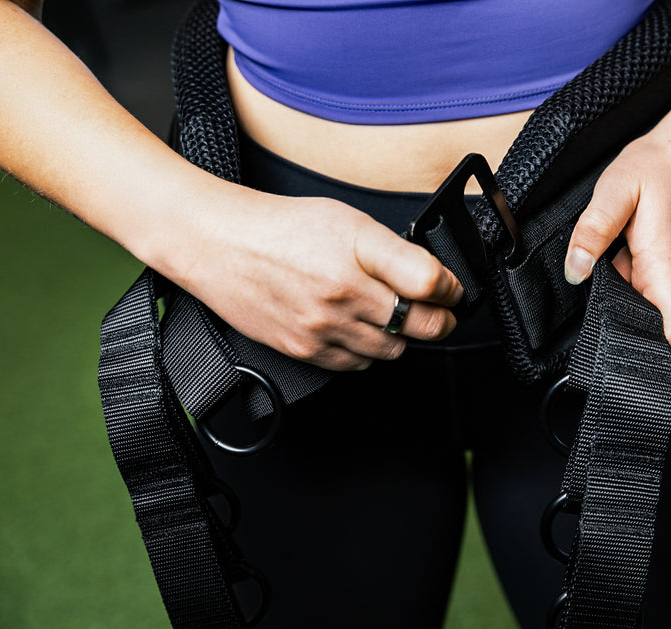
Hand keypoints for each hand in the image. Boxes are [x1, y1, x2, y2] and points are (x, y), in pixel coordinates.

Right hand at [168, 185, 462, 370]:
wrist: (220, 245)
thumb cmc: (283, 228)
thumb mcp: (348, 220)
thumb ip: (394, 251)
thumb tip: (434, 279)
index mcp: (359, 251)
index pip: (430, 283)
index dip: (450, 288)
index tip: (450, 289)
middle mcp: (344, 292)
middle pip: (420, 326)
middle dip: (437, 320)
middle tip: (437, 312)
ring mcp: (324, 326)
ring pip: (392, 350)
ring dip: (400, 337)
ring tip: (390, 316)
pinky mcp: (305, 350)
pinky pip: (357, 365)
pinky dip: (367, 352)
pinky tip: (359, 330)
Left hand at [563, 122, 670, 349]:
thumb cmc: (662, 164)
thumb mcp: (615, 189)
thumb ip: (592, 232)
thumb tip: (575, 271)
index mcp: (669, 266)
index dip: (640, 341)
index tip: (611, 325)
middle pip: (649, 320)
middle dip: (622, 302)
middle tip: (612, 262)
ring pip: (653, 303)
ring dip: (630, 284)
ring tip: (627, 246)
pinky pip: (661, 288)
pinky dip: (642, 275)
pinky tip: (637, 245)